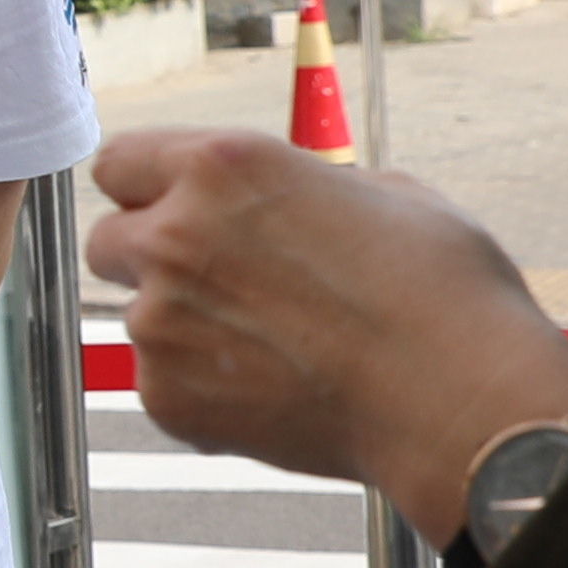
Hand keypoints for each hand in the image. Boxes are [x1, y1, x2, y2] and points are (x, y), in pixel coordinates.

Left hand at [84, 129, 567, 539]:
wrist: (460, 404)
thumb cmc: (442, 294)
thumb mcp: (384, 194)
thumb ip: (303, 188)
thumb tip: (287, 199)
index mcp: (221, 168)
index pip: (119, 162)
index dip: (147, 188)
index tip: (167, 207)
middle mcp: (174, 237)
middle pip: (107, 241)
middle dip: (150, 257)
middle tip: (219, 282)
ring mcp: (161, 323)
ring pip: (137, 318)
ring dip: (183, 327)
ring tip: (274, 346)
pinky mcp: (166, 398)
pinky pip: (161, 384)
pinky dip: (202, 388)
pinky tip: (277, 389)